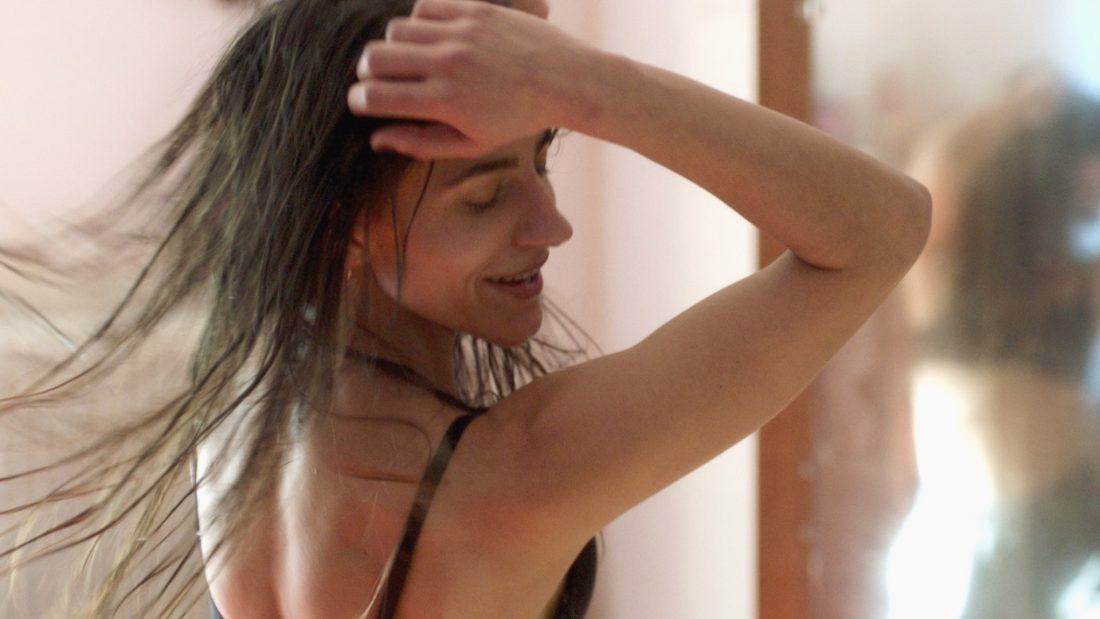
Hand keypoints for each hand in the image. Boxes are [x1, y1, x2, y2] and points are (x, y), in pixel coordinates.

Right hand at [347, 0, 588, 158]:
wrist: (565, 80)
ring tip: (407, 61)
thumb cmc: (517, 119)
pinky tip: (430, 40)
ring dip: (391, 48)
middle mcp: (448, 64)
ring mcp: (460, 34)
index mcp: (444, 102)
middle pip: (374, 58)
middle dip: (366, 73)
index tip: (362, 104)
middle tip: (378, 81)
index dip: (358, 101)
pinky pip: (422, 9)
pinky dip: (417, 25)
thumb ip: (420, 143)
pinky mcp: (473, 11)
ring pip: (395, 31)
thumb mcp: (471, 143)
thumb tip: (376, 139)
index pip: (376, 97)